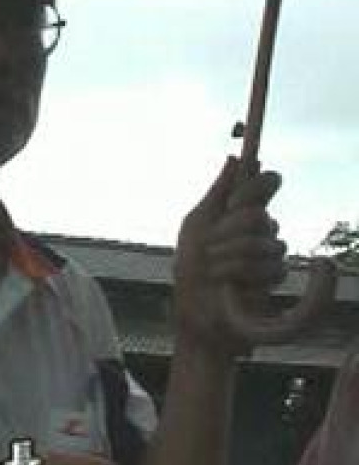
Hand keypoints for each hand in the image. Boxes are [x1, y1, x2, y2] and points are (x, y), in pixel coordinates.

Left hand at [173, 156, 286, 355]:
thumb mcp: (196, 224)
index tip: (234, 202)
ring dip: (233, 257)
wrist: (194, 308)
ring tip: (213, 268)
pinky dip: (243, 274)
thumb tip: (234, 157)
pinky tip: (228, 283)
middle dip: (229, 233)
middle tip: (209, 247)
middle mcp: (258, 227)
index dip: (257, 187)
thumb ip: (218, 191)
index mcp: (239, 211)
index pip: (267, 183)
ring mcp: (268, 251)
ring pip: (269, 242)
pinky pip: (274, 266)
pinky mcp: (274, 276)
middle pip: (262, 215)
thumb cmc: (189, 267)